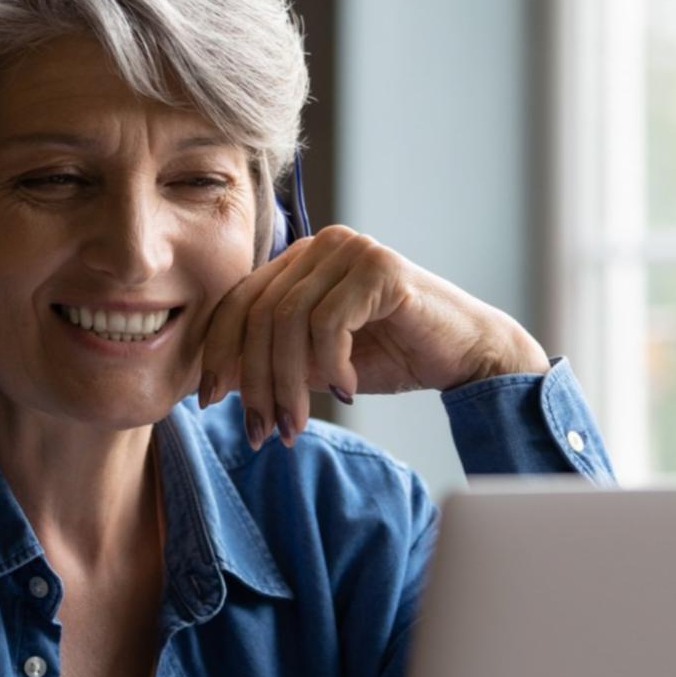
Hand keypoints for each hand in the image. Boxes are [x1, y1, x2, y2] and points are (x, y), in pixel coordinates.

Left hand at [197, 226, 548, 448]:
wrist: (466, 355)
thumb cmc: (394, 356)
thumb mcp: (317, 363)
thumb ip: (274, 360)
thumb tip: (216, 384)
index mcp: (300, 260)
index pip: (240, 300)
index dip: (219, 352)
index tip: (209, 401)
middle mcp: (322, 245)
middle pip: (260, 314)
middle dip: (254, 381)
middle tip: (261, 431)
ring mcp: (351, 251)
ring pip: (289, 321)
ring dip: (287, 384)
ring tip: (296, 425)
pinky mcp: (380, 268)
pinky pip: (329, 323)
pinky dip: (329, 366)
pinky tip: (346, 391)